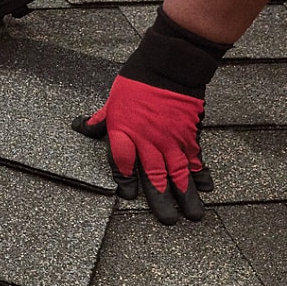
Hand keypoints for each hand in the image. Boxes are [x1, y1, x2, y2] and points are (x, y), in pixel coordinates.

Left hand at [73, 76, 212, 224]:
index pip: (121, 163)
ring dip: (185, 194)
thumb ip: (100, 120)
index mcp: (125, 132)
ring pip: (178, 172)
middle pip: (154, 175)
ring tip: (193, 215)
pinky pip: (195, 157)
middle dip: (161, 200)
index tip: (128, 195)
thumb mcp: (112, 100)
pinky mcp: (189, 133)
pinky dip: (201, 173)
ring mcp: (171, 139)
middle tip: (168, 220)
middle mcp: (148, 140)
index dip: (124, 180)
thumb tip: (80, 127)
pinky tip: (206, 187)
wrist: (169, 65)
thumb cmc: (137, 81)